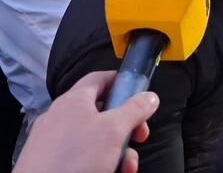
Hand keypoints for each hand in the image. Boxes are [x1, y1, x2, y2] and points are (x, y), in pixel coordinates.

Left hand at [14, 71, 158, 172]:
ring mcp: (54, 141)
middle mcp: (61, 117)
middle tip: (139, 137)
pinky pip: (82, 156)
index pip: (100, 78)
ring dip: (118, 151)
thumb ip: (135, 109)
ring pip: (95, 138)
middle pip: (103, 112)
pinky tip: (112, 172)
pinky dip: (99, 162)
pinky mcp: (51, 162)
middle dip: (127, 126)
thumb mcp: (113, 130)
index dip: (122, 82)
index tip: (139, 95)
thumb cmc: (75, 159)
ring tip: (126, 168)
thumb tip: (150, 96)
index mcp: (73, 101)